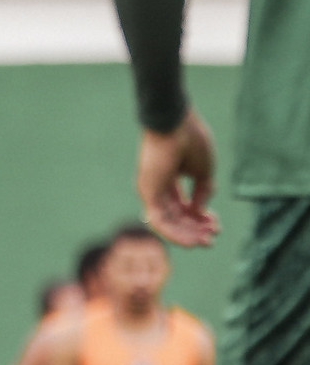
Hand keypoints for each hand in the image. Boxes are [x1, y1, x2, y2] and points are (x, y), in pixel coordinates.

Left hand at [137, 110, 219, 246]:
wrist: (175, 122)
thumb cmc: (190, 139)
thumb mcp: (203, 170)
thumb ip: (203, 191)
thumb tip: (200, 212)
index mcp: (169, 180)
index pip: (182, 206)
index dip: (200, 217)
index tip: (216, 223)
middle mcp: (157, 187)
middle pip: (175, 217)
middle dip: (195, 229)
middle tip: (213, 236)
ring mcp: (151, 191)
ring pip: (167, 222)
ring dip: (187, 235)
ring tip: (206, 242)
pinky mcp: (148, 193)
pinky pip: (159, 221)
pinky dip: (175, 233)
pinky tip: (192, 242)